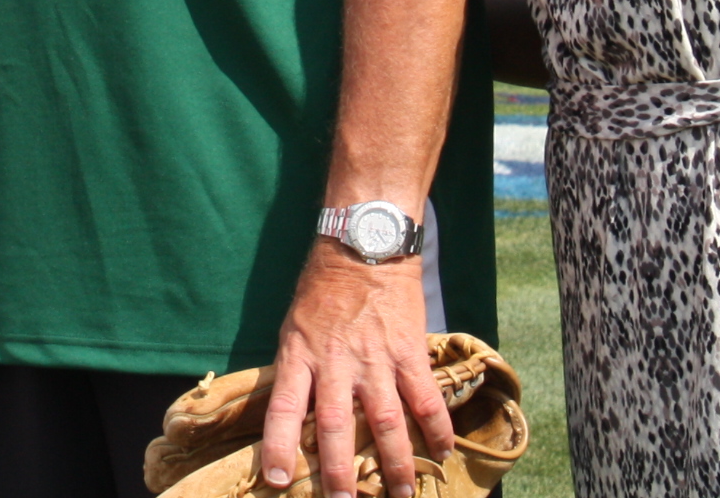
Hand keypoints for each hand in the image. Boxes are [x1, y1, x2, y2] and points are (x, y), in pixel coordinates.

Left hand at [260, 246, 447, 496]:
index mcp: (300, 354)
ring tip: (399, 493)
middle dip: (339, 472)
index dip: (278, 448)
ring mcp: (375, 359)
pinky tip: (441, 452)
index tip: (277, 482)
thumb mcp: (296, 326)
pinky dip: (435, 428)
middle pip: (333, 427)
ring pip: (384, 422)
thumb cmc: (324, 288)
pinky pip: (424, 398)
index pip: (282, 410)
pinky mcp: (408, 352)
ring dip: (393, 463)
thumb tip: (295, 414)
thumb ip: (299, 369)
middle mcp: (335, 362)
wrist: (364, 246)